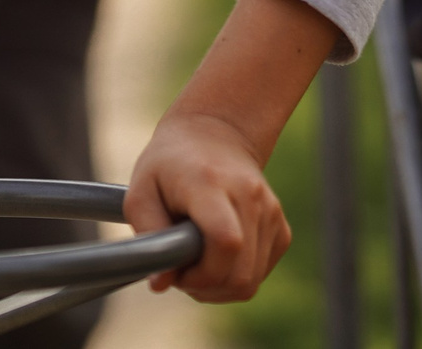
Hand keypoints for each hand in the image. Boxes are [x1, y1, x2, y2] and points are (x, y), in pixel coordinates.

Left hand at [123, 111, 290, 302]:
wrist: (215, 134)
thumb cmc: (169, 166)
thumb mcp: (140, 192)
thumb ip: (147, 235)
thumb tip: (161, 284)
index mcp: (212, 183)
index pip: (226, 242)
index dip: (201, 273)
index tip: (177, 268)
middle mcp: (250, 196)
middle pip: (240, 273)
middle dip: (205, 286)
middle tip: (182, 268)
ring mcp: (271, 211)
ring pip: (250, 281)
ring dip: (218, 285)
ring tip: (197, 262)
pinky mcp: (280, 227)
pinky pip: (260, 274)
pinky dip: (236, 277)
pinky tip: (217, 257)